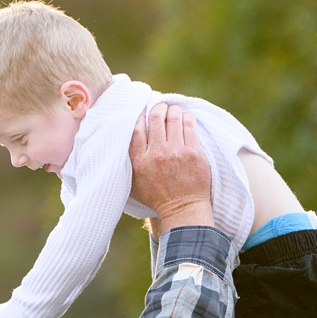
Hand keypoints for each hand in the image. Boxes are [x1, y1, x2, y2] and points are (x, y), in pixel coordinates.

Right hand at [130, 104, 214, 231]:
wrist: (183, 209)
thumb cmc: (157, 198)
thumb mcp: (133, 183)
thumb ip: (127, 163)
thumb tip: (122, 142)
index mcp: (140, 161)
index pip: (136, 128)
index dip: (140, 115)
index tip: (143, 111)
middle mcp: (157, 153)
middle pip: (156, 117)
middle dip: (159, 107)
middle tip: (161, 107)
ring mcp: (176, 152)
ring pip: (174, 117)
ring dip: (173, 110)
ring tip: (174, 111)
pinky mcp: (194, 152)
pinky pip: (190, 125)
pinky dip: (187, 117)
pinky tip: (186, 118)